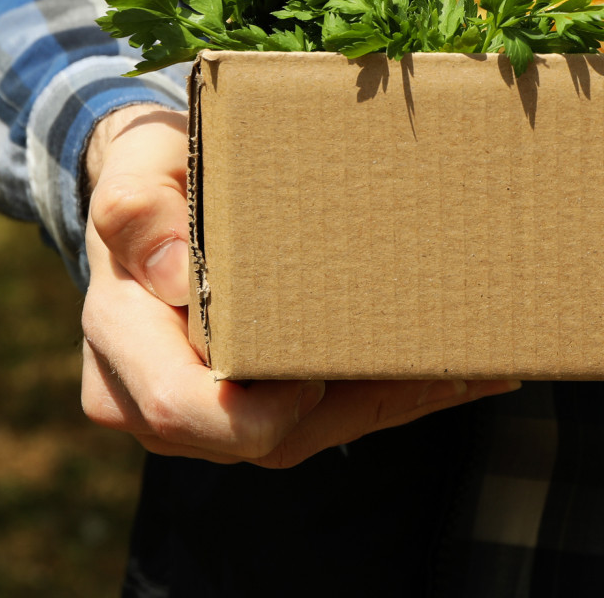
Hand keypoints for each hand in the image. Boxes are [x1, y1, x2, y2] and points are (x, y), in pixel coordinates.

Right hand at [77, 103, 518, 465]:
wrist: (152, 198)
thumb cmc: (152, 173)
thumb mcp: (136, 168)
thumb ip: (140, 207)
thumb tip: (174, 274)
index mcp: (122, 341)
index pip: (183, 409)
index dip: (258, 408)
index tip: (322, 367)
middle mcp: (153, 398)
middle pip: (266, 436)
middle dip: (361, 404)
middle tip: (451, 360)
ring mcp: (206, 415)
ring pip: (312, 434)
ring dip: (398, 399)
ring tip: (481, 361)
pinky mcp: (253, 409)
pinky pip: (330, 418)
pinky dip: (396, 393)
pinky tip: (467, 369)